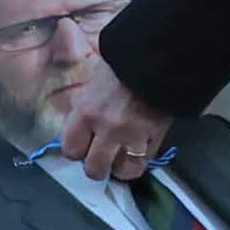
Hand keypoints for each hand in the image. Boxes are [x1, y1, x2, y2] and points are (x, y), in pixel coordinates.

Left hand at [59, 55, 172, 181]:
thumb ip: (85, 106)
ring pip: (121, 172)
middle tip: (102, 156)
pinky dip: (139, 161)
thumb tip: (79, 123)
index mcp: (86, 111)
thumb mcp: (95, 81)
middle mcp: (106, 128)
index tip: (83, 145)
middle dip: (96, 166)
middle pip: (93, 168)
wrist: (159, 57)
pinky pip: (143, 163)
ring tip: (122, 159)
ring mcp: (132, 135)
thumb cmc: (124, 64)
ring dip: (120, 168)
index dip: (77, 150)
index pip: (70, 149)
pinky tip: (138, 152)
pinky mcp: (155, 138)